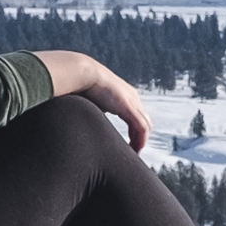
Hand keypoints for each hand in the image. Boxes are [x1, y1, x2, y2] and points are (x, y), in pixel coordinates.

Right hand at [37, 50, 152, 149]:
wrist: (81, 72)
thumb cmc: (80, 85)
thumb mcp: (91, 102)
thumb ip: (94, 111)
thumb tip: (84, 121)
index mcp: (124, 96)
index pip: (136, 116)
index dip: (134, 131)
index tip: (129, 145)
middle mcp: (132, 97)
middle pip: (144, 121)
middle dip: (140, 138)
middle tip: (133, 152)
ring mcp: (131, 101)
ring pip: (145, 126)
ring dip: (141, 141)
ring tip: (134, 153)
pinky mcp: (128, 106)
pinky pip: (141, 127)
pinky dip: (140, 140)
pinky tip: (135, 149)